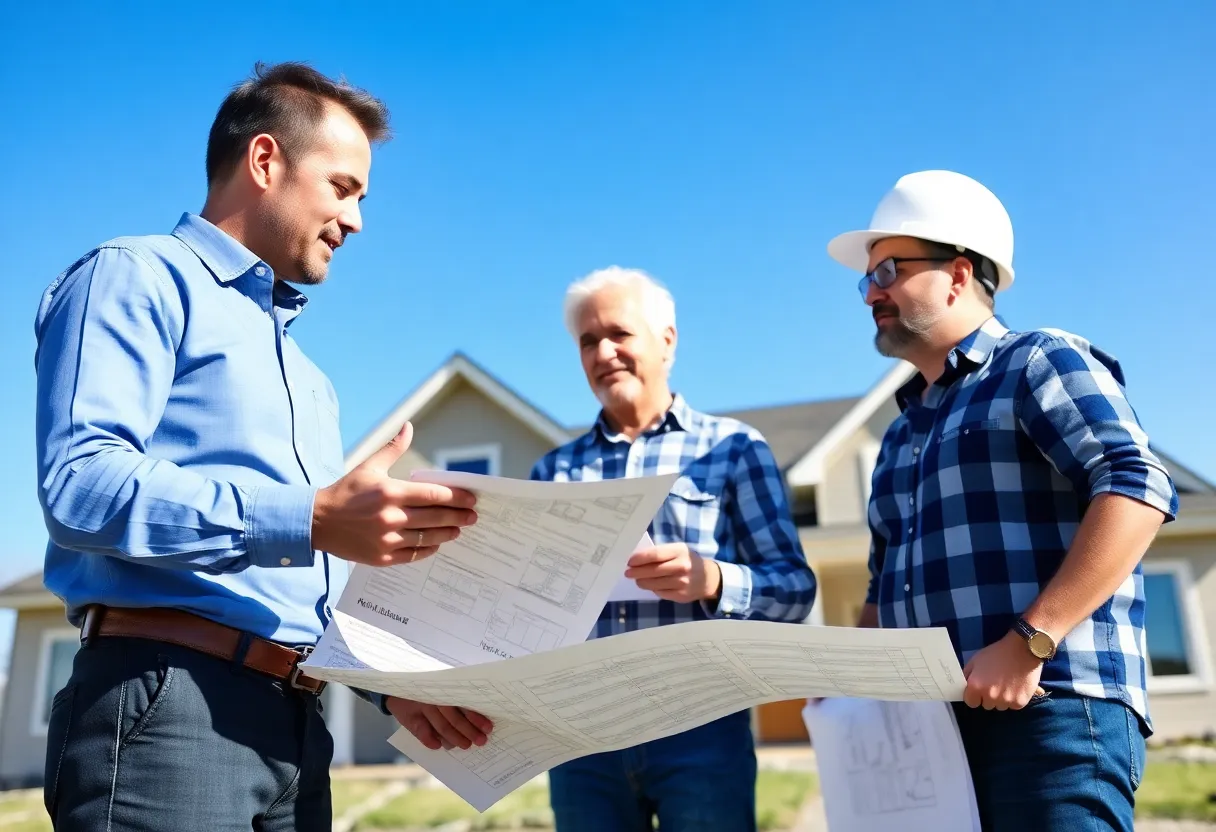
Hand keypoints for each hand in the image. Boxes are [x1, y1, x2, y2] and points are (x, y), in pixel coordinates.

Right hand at [311, 422, 477, 566]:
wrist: (318, 522)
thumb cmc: (346, 492)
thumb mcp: (369, 467)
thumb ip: (393, 449)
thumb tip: (408, 426)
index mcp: (390, 492)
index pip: (434, 495)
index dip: (457, 497)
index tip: (471, 499)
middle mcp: (391, 517)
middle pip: (436, 517)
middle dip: (459, 516)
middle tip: (473, 516)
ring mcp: (387, 539)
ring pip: (428, 538)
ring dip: (448, 534)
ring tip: (458, 530)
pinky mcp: (382, 557)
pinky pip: (414, 555)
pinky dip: (428, 549)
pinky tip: (436, 543)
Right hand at [386, 696, 493, 750]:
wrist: (396, 688)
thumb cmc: (426, 690)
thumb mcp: (438, 689)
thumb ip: (457, 701)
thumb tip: (477, 721)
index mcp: (446, 689)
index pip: (464, 704)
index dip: (477, 717)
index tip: (488, 728)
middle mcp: (436, 697)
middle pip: (455, 717)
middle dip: (470, 731)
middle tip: (481, 741)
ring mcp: (423, 706)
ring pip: (442, 725)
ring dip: (455, 738)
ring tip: (467, 745)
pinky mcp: (410, 718)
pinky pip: (421, 731)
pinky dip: (430, 740)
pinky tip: (437, 746)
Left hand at [625, 542, 721, 603]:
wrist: (708, 578)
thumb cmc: (687, 560)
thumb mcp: (678, 550)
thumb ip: (661, 553)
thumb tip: (636, 559)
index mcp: (680, 551)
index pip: (655, 555)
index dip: (639, 559)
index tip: (629, 561)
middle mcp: (682, 567)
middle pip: (653, 570)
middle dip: (636, 572)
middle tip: (627, 572)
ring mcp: (682, 583)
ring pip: (654, 584)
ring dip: (642, 582)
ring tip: (637, 580)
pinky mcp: (680, 595)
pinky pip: (660, 593)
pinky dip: (653, 589)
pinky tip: (650, 585)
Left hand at [962, 630, 1046, 709]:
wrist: (1022, 650)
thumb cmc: (997, 653)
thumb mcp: (976, 660)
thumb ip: (968, 675)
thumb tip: (965, 687)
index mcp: (976, 686)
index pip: (971, 702)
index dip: (974, 696)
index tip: (979, 690)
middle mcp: (990, 696)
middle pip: (986, 705)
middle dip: (988, 696)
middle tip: (995, 683)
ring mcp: (1006, 701)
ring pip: (999, 706)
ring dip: (1001, 699)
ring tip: (1006, 684)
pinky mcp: (1020, 703)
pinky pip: (1012, 706)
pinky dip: (1014, 699)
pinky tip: (1015, 686)